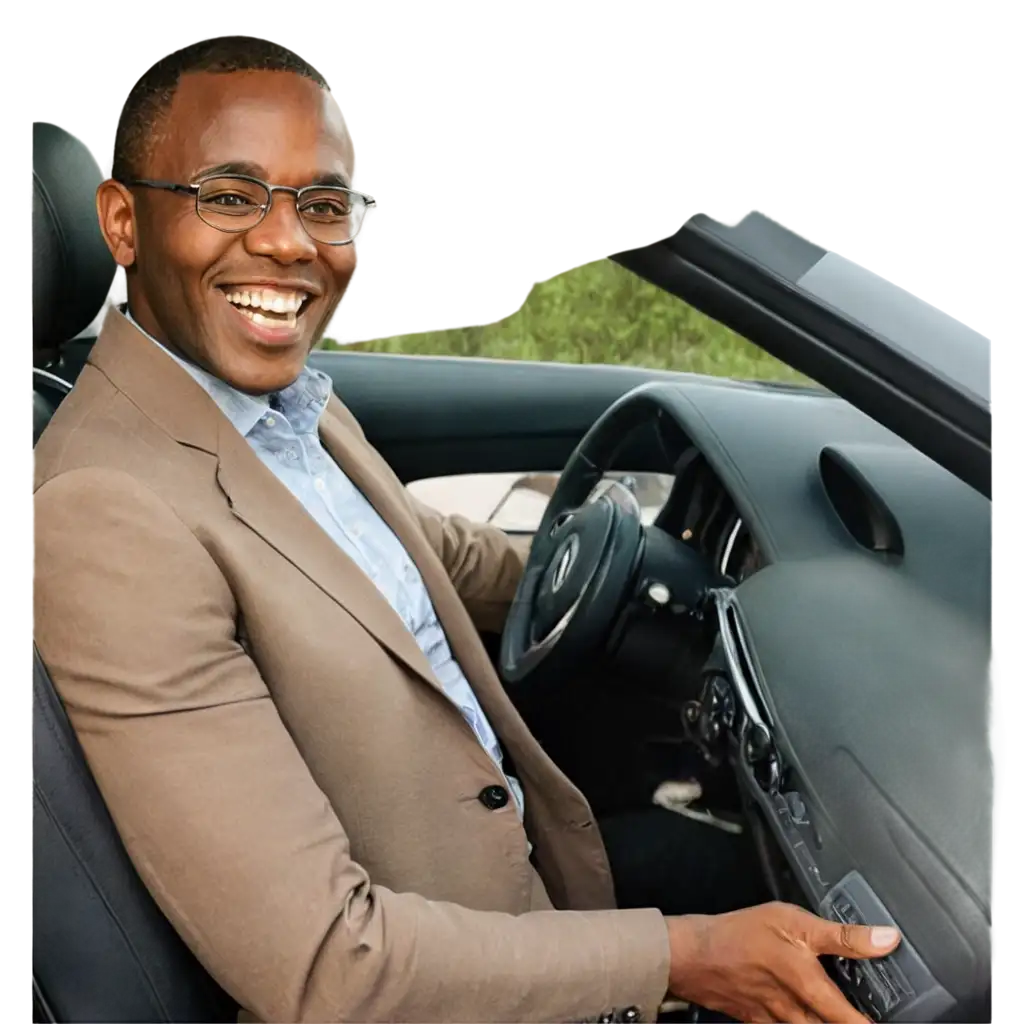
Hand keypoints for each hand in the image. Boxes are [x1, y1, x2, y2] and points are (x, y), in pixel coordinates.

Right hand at [665, 901, 900, 1022]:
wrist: (692, 954)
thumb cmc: (741, 933)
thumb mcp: (792, 920)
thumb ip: (841, 935)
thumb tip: (886, 940)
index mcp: (808, 986)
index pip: (853, 1021)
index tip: (896, 1020)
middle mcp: (796, 1012)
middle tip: (868, 1017)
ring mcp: (776, 1022)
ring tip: (840, 1017)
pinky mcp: (758, 1022)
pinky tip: (803, 1017)